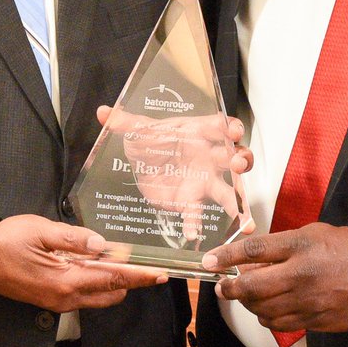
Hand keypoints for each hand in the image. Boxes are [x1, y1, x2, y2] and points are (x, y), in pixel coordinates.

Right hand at [0, 215, 167, 310]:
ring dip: (111, 280)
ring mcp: (57, 302)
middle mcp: (65, 297)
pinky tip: (91, 261)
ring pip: (98, 296)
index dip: (141, 276)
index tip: (162, 274)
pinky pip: (82, 294)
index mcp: (66, 281)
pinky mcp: (49, 300)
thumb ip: (76, 239)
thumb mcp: (42, 231)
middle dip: (130, 279)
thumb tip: (103, 245)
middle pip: (111, 292)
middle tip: (142, 260)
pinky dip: (94, 281)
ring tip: (114, 256)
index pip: (114, 279)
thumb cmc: (5, 242)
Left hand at [95, 105, 253, 240]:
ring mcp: (205, 180)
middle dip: (241, 160)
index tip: (234, 131)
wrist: (144, 167)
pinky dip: (195, 224)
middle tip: (238, 164)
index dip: (231, 127)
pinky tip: (192, 234)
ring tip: (244, 217)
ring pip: (229, 189)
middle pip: (234, 156)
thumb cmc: (152, 143)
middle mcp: (209, 156)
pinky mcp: (192, 200)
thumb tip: (103, 112)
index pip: (221, 127)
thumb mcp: (139, 131)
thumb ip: (125, 122)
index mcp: (199, 133)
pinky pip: (197, 212)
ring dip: (238, 200)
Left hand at [203, 223, 347, 333]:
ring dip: (247, 304)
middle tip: (222, 286)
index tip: (209, 261)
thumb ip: (284, 243)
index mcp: (299, 246)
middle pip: (251, 286)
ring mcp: (305, 301)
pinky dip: (266, 317)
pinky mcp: (313, 320)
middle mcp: (298, 275)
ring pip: (261, 309)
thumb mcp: (315, 232)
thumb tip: (255, 256)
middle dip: (229, 288)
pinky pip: (279, 324)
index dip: (226, 256)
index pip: (253, 251)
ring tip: (244, 298)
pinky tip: (267, 310)